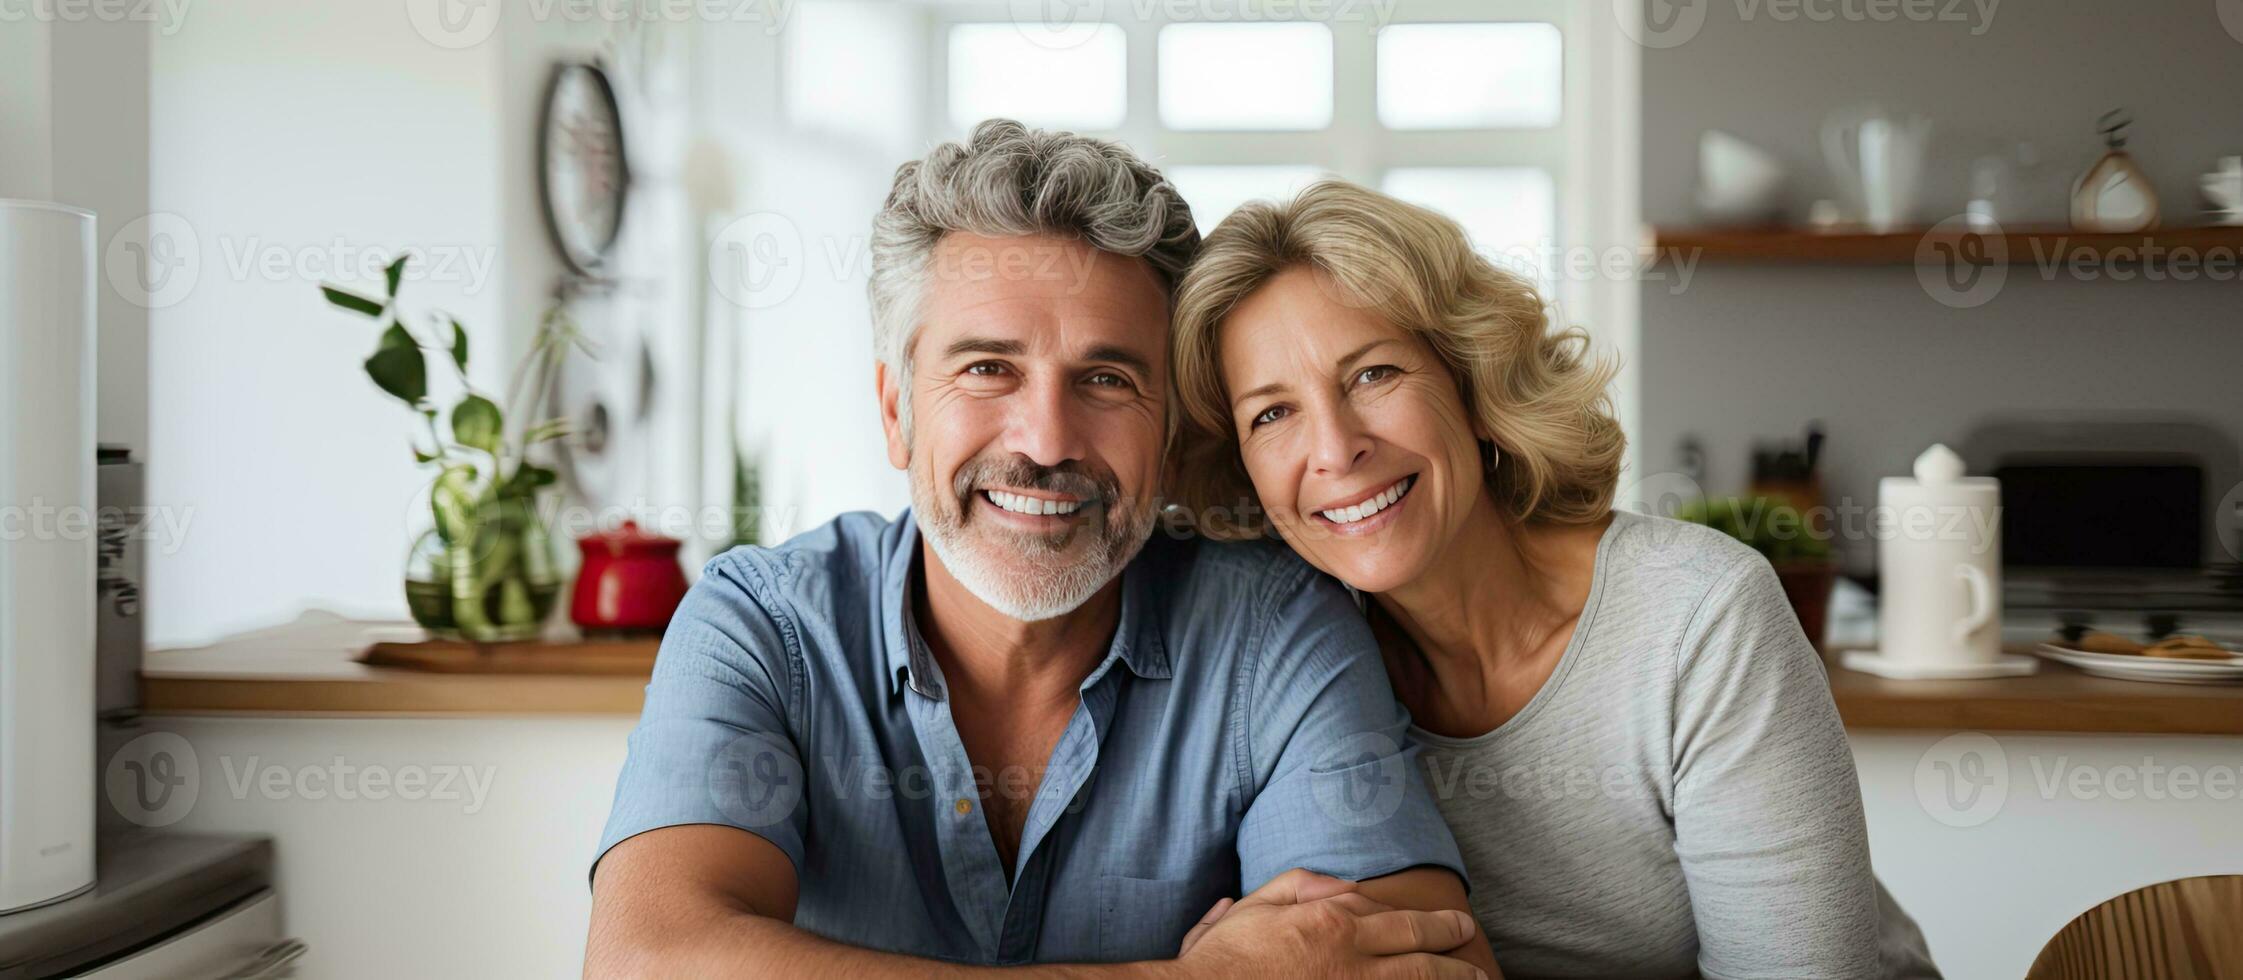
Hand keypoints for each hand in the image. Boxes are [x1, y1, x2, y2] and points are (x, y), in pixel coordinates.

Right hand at [1170, 869, 1484, 978]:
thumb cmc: (1224, 958)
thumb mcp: (1256, 905)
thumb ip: (1302, 886)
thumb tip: (1343, 884)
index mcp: (1331, 925)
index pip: (1393, 917)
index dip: (1428, 921)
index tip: (1448, 924)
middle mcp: (1352, 960)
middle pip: (1419, 951)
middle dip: (1452, 944)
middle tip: (1473, 944)